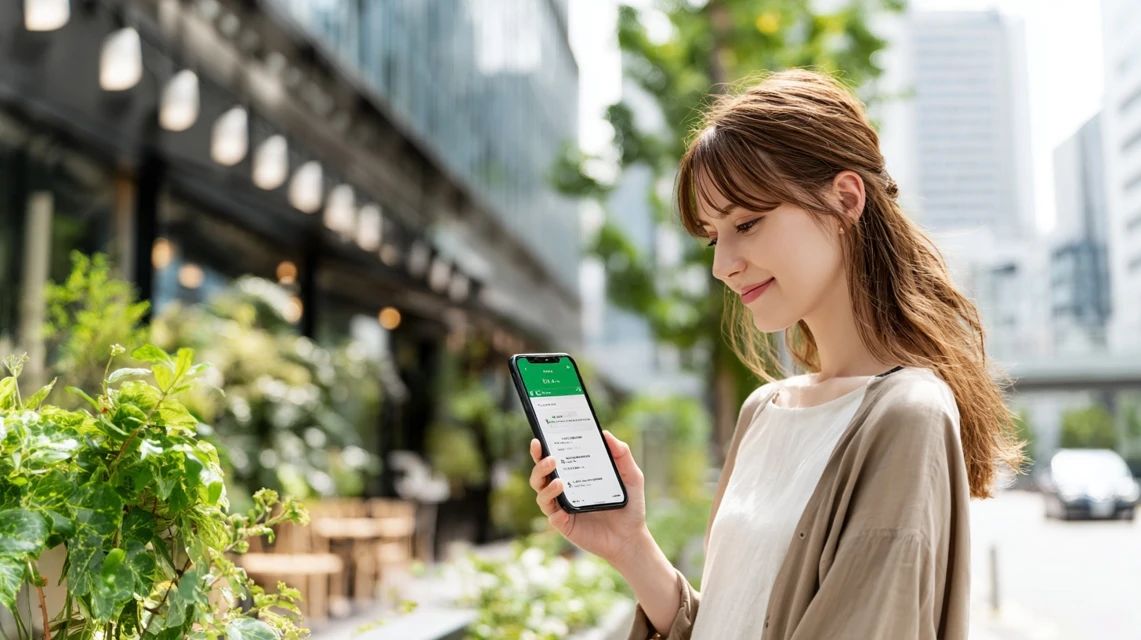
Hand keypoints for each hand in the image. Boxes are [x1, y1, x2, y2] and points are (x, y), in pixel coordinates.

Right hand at [528, 431, 647, 565]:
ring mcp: (563, 508)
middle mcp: (564, 490)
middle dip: (539, 466)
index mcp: (575, 475)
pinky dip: (555, 513)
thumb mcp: (631, 476)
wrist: (632, 536)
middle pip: (540, 476)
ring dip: (546, 487)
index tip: (539, 439)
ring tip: (559, 482)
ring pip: (541, 495)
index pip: (552, 459)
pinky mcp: (565, 525)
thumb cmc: (630, 505)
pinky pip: (553, 518)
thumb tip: (605, 434)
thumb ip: (622, 454)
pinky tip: (562, 512)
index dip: (541, 450)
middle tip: (551, 459)